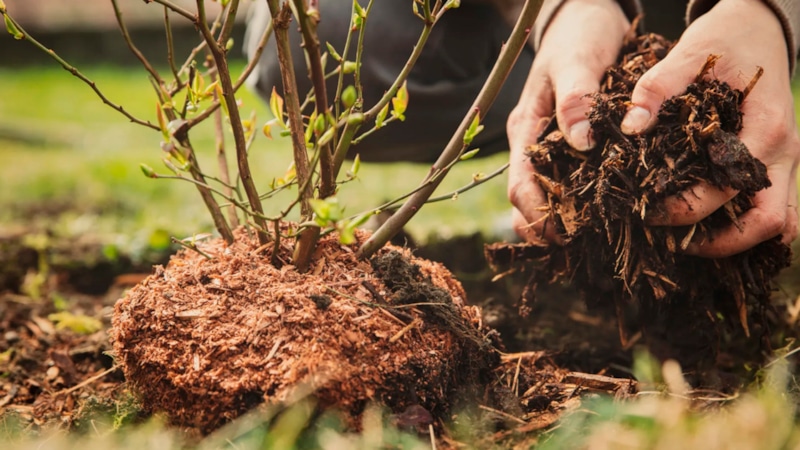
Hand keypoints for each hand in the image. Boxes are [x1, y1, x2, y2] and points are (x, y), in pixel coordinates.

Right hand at [507, 0, 628, 240]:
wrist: (588, 15)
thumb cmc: (579, 35)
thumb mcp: (576, 61)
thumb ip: (576, 98)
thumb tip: (581, 142)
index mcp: (526, 129)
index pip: (520, 185)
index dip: (536, 215)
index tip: (562, 234)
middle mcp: (535, 145)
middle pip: (530, 201)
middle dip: (548, 227)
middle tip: (581, 247)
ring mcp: (553, 147)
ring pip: (550, 196)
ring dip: (565, 220)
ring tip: (595, 240)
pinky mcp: (575, 146)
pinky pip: (574, 181)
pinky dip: (584, 202)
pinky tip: (608, 214)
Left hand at [620, 0, 799, 256]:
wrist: (758, 30)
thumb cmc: (725, 42)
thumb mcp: (689, 55)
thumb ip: (657, 88)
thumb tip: (631, 127)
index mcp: (766, 128)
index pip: (730, 188)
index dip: (689, 209)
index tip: (648, 211)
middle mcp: (784, 153)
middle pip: (770, 222)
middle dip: (720, 242)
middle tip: (671, 243)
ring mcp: (785, 163)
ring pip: (778, 224)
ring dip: (737, 241)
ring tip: (686, 243)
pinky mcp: (775, 166)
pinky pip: (771, 211)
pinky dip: (743, 229)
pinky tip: (702, 230)